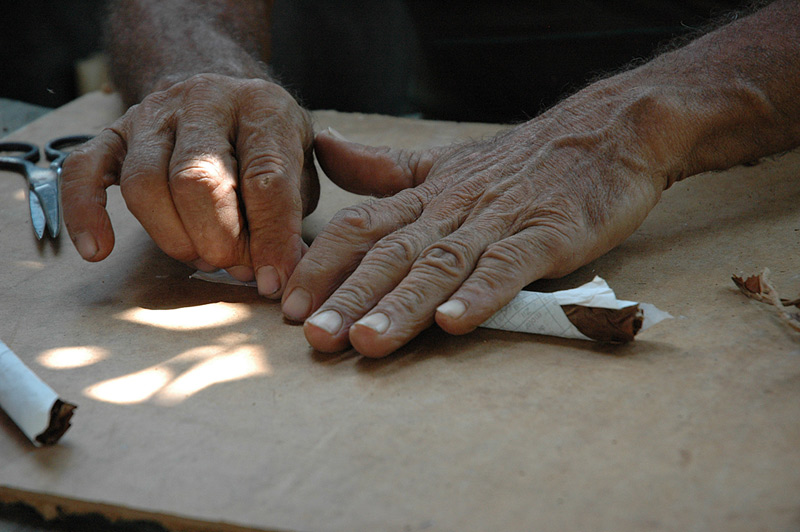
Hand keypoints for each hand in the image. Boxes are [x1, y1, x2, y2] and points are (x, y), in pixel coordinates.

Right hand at [62, 73, 317, 295]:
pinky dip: (84, 212)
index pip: (266, 178)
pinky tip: (98, 250)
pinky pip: (84, 170)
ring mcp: (154, 113)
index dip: (271, 238)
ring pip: (144, 181)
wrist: (223, 95)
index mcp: (263, 108)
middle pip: (197, 179)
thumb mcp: (300, 169)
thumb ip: (291, 218)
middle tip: (233, 266)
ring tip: (200, 259)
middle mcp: (206, 100)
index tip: (271, 280)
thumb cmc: (266, 145)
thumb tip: (279, 274)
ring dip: (171, 236)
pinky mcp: (115, 131)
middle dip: (217, 238)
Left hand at [282, 81, 684, 356]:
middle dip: (349, 296)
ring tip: (368, 339)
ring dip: (403, 304)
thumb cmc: (520, 158)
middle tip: (315, 339)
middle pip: (392, 253)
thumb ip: (382, 167)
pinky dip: (481, 293)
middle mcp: (453, 209)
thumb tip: (324, 148)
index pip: (361, 229)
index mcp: (426, 196)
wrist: (607, 131)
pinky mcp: (548, 234)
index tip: (288, 308)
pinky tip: (455, 324)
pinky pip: (510, 265)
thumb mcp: (444, 159)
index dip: (323, 266)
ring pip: (442, 264)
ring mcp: (500, 221)